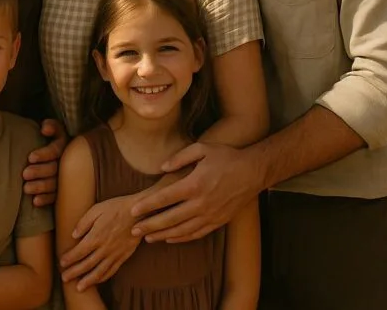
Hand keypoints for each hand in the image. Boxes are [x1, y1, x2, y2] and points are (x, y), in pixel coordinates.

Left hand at [23, 119, 66, 206]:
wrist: (56, 156)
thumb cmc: (51, 140)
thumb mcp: (54, 129)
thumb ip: (51, 126)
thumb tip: (44, 129)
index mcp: (65, 146)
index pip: (56, 150)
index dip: (44, 154)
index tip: (30, 157)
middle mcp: (67, 163)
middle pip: (54, 168)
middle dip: (39, 171)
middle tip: (25, 174)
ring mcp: (66, 178)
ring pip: (55, 184)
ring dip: (41, 187)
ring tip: (26, 189)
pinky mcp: (63, 191)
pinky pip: (56, 197)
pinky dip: (46, 199)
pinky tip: (35, 201)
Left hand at [61, 195, 140, 290]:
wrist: (139, 212)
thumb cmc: (117, 207)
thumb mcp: (97, 209)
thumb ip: (84, 223)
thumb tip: (73, 235)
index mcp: (96, 236)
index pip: (79, 252)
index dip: (69, 259)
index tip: (61, 263)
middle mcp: (104, 248)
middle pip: (86, 264)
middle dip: (74, 273)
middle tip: (64, 278)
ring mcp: (115, 254)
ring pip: (99, 271)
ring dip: (87, 281)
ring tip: (78, 288)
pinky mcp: (124, 256)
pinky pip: (112, 270)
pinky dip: (103, 278)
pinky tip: (97, 281)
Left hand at [130, 142, 263, 243]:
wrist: (254, 171)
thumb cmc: (226, 157)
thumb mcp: (202, 148)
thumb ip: (179, 157)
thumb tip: (161, 168)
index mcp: (194, 184)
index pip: (164, 198)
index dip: (147, 206)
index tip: (133, 211)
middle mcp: (201, 203)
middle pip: (169, 219)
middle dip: (149, 226)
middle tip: (133, 230)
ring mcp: (210, 214)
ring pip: (182, 230)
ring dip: (163, 235)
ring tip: (147, 238)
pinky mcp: (219, 221)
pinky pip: (197, 233)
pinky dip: (182, 238)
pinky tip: (171, 239)